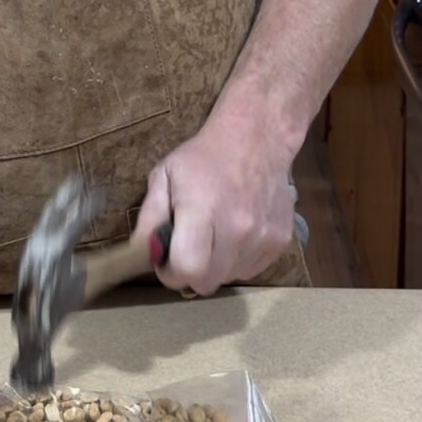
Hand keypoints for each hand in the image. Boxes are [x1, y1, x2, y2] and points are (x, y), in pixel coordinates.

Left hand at [134, 113, 296, 295]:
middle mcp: (238, 228)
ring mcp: (263, 236)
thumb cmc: (204, 158)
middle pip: (207, 282)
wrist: (256, 139)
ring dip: (217, 265)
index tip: (168, 260)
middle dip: (192, 272)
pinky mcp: (281, 241)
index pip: (187, 270)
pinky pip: (251, 270)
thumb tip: (141, 254)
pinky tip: (235, 234)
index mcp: (204, 210)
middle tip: (189, 248)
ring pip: (229, 277)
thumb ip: (149, 217)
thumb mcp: (164, 176)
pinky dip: (238, 260)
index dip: (171, 272)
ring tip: (215, 235)